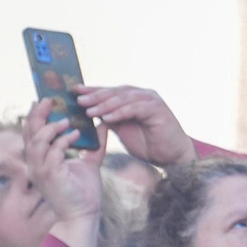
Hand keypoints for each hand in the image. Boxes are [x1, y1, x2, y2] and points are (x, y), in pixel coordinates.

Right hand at [23, 98, 105, 222]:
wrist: (84, 216)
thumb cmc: (84, 193)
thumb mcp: (90, 163)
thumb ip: (94, 144)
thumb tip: (103, 124)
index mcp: (41, 160)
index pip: (32, 133)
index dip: (34, 116)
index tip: (42, 100)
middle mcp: (36, 164)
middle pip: (29, 133)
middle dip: (37, 114)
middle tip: (48, 99)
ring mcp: (40, 171)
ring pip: (37, 142)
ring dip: (50, 128)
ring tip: (65, 119)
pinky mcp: (50, 176)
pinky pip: (53, 153)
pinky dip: (63, 141)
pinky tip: (75, 134)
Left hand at [78, 86, 197, 168]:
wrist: (171, 156)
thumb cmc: (149, 144)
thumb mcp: (123, 130)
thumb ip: (110, 119)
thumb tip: (90, 113)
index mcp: (134, 98)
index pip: (110, 91)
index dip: (93, 91)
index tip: (75, 91)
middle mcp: (143, 95)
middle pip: (115, 92)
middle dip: (96, 96)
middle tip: (79, 99)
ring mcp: (151, 100)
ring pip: (124, 98)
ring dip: (105, 104)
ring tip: (89, 110)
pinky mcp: (157, 109)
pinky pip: (134, 108)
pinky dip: (120, 112)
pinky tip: (106, 118)